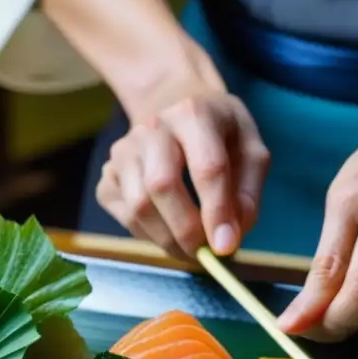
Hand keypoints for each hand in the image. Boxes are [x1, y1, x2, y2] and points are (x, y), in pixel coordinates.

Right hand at [97, 83, 269, 259]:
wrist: (173, 105)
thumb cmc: (218, 132)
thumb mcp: (249, 148)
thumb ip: (248, 193)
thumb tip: (230, 236)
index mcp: (194, 113)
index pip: (207, 168)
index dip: (217, 213)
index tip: (225, 248)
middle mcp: (152, 127)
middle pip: (162, 187)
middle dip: (187, 231)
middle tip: (207, 253)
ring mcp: (124, 150)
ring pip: (138, 206)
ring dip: (167, 239)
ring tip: (191, 247)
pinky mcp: (108, 173)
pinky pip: (123, 216)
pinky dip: (147, 234)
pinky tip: (167, 228)